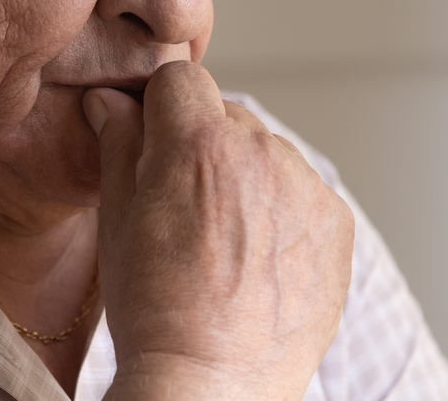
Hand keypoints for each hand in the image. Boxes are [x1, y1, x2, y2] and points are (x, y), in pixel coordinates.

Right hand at [84, 61, 353, 400]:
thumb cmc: (152, 310)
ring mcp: (307, 187)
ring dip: (246, 176)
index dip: (161, 107)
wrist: (211, 387)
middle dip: (204, 144)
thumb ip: (118, 145)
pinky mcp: (337, 222)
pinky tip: (257, 259)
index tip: (154, 142)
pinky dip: (282, 212)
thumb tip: (109, 100)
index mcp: (199, 142)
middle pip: (227, 115)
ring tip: (224, 243)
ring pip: (268, 153)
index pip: (181, 78)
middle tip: (185, 207)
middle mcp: (261, 152)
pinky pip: (303, 192)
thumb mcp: (116, 221)